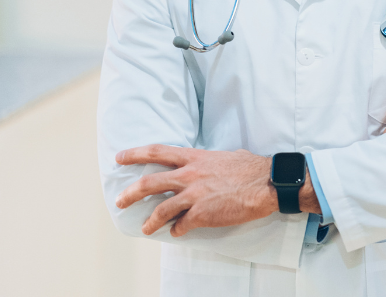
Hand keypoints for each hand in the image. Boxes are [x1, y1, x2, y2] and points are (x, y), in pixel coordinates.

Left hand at [115, 146, 317, 235]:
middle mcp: (189, 175)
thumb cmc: (250, 168)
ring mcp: (194, 196)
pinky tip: (176, 232)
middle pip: (149, 183)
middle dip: (130, 193)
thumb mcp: (225, 156)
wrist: (266, 184)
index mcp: (194, 158)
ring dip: (149, 221)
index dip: (135, 154)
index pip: (157, 152)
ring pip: (160, 210)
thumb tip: (209, 165)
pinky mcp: (202, 215)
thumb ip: (209, 161)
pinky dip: (176, 230)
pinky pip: (181, 225)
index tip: (120, 157)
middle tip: (119, 200)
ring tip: (145, 228)